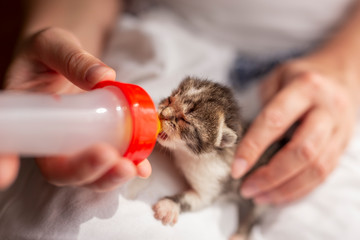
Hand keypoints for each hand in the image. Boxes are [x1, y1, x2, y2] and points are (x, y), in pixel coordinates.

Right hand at [1, 27, 150, 190]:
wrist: (65, 57)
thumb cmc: (50, 51)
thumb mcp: (54, 45)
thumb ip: (73, 59)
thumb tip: (104, 77)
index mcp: (30, 117)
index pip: (17, 146)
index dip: (6, 162)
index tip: (7, 174)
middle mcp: (50, 139)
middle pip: (61, 171)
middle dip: (87, 172)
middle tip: (111, 160)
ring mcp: (75, 145)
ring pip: (88, 173)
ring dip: (110, 176)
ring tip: (133, 167)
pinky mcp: (97, 142)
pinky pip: (111, 161)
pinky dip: (128, 166)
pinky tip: (143, 167)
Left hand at [232, 52, 357, 203]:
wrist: (341, 74)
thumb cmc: (300, 76)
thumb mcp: (277, 77)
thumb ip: (263, 105)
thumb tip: (246, 142)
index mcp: (306, 87)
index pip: (276, 121)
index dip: (253, 147)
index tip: (236, 169)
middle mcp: (327, 109)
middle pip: (302, 151)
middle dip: (271, 176)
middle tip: (246, 188)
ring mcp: (340, 129)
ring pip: (316, 168)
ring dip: (284, 188)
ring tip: (258, 196)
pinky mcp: (342, 145)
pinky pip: (324, 174)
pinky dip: (299, 189)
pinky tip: (277, 195)